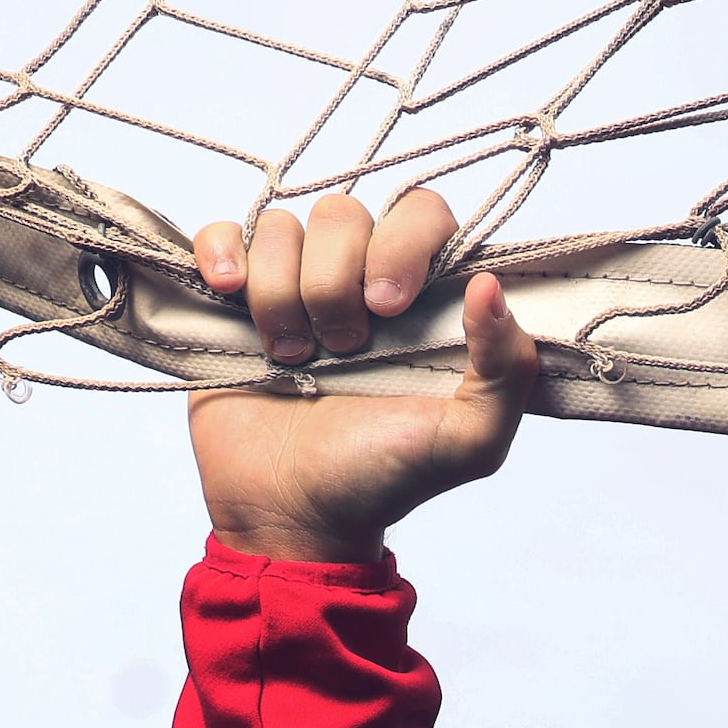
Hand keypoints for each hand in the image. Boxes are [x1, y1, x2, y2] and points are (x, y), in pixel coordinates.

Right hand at [184, 189, 541, 566]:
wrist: (294, 514)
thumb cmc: (381, 479)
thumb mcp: (468, 442)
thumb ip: (506, 370)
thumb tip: (490, 286)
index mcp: (422, 299)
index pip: (421, 213)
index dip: (403, 244)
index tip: (389, 308)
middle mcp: (358, 278)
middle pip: (343, 214)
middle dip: (335, 283)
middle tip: (343, 350)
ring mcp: (294, 284)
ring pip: (281, 228)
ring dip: (282, 296)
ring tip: (293, 359)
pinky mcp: (234, 298)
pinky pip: (223, 233)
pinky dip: (221, 255)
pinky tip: (229, 297)